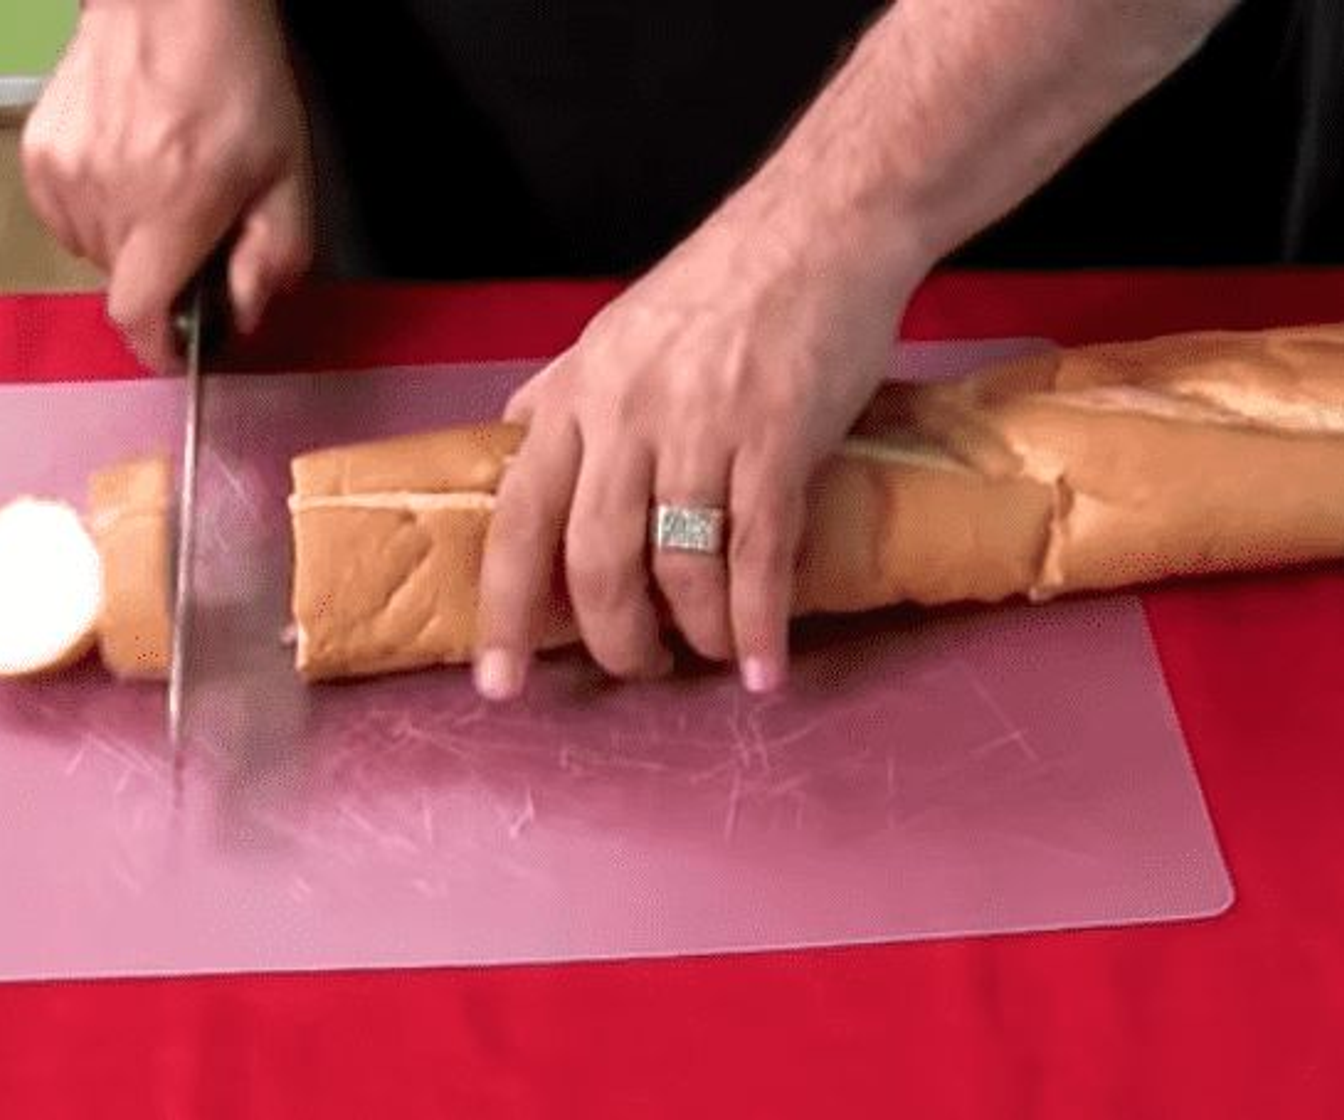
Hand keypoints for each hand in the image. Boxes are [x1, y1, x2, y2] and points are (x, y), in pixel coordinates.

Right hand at [21, 0, 312, 370]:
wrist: (176, 6)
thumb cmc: (239, 86)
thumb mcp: (289, 180)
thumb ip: (274, 259)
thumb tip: (244, 314)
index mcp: (173, 208)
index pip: (139, 313)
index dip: (161, 348)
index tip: (183, 352)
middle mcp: (109, 195)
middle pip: (126, 286)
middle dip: (167, 284)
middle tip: (203, 243)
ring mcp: (66, 172)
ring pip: (96, 254)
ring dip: (135, 248)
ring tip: (171, 197)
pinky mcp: (41, 153)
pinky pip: (68, 219)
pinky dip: (103, 217)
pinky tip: (136, 179)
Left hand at [474, 196, 919, 698]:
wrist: (819, 228)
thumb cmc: (718, 286)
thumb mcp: (612, 334)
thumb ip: (560, 396)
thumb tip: (514, 443)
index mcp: (576, 395)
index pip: (517, 518)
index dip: (504, 609)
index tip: (499, 682)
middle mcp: (624, 415)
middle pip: (595, 561)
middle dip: (615, 639)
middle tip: (639, 667)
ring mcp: (700, 426)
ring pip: (678, 566)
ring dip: (696, 632)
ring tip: (712, 652)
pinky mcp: (775, 436)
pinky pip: (757, 555)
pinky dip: (759, 622)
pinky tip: (766, 667)